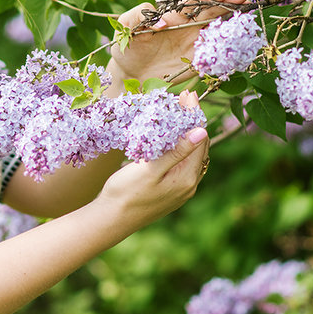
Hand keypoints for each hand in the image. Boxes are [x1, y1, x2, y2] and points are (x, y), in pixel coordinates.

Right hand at [96, 91, 209, 229]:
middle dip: (191, 120)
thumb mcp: (150, 170)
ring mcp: (180, 188)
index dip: (194, 114)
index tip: (188, 93)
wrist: (110, 220)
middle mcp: (189, 184)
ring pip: (189, 154)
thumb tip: (201, 131)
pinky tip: (167, 137)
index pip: (199, 138)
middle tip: (182, 97)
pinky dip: (177, 145)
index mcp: (187, 178)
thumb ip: (177, 151)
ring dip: (184, 132)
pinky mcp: (169, 190)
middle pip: (197, 145)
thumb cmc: (126, 193)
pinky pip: (180, 162)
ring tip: (176, 111)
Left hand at [106, 0, 249, 87]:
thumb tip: (159, 19)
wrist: (128, 75)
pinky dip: (228, 46)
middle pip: (211, 11)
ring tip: (248, 13)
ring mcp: (194, 43)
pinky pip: (215, 52)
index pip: (193, 2)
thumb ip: (136, 15)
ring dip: (232, 21)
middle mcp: (187, 26)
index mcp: (173, 14)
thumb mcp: (124, 27)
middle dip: (228, 2)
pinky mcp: (197, 61)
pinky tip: (241, 39)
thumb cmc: (125, 47)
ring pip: (217, 29)